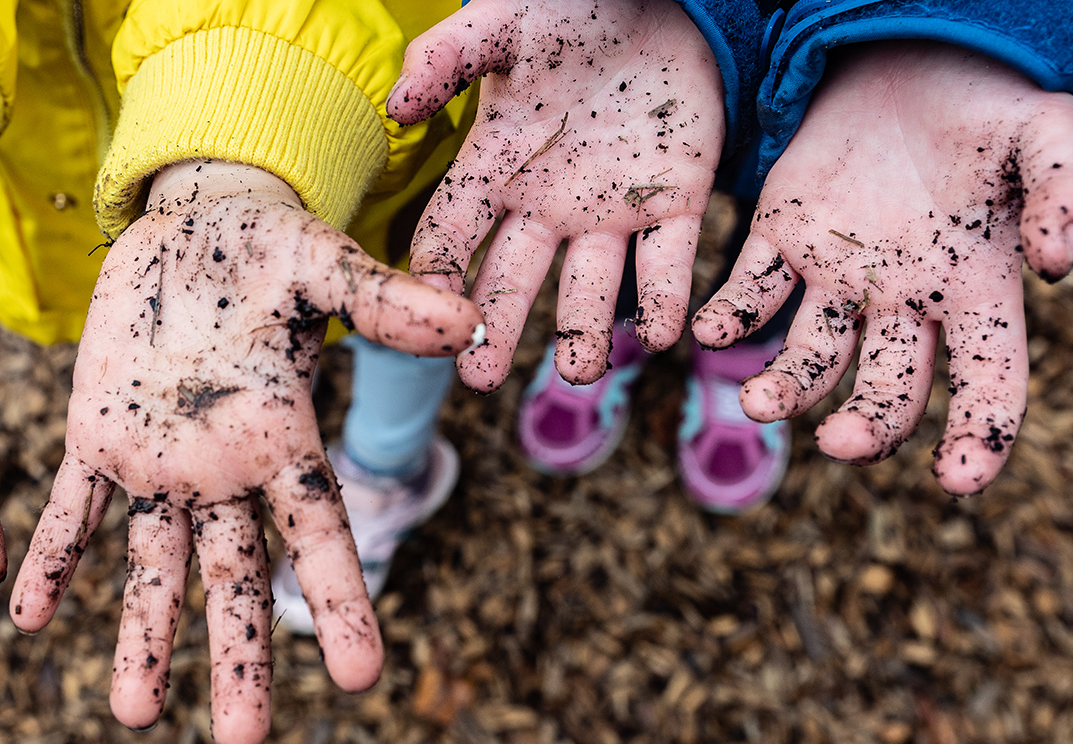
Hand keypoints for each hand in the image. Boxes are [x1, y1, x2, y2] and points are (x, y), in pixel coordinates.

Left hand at [11, 160, 483, 743]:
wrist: (187, 225)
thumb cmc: (266, 243)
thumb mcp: (320, 261)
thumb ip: (379, 299)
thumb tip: (467, 319)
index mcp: (282, 435)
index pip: (318, 534)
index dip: (339, 602)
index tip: (363, 676)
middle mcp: (224, 468)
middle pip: (235, 577)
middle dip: (238, 655)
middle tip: (243, 740)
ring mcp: (158, 461)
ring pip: (152, 563)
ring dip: (142, 634)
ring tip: (134, 715)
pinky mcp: (96, 437)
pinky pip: (71, 510)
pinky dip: (52, 559)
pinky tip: (26, 617)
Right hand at [390, 0, 723, 389]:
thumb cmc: (571, 5)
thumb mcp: (503, 22)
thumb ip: (447, 57)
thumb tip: (395, 107)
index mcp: (498, 162)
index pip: (453, 229)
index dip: (438, 270)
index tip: (428, 308)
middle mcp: (548, 200)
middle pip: (512, 278)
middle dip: (495, 328)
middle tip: (480, 377)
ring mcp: (611, 207)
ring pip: (591, 287)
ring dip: (584, 333)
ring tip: (581, 372)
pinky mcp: (677, 199)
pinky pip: (668, 261)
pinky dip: (664, 300)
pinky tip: (662, 336)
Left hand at [690, 41, 1072, 494]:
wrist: (917, 51)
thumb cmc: (993, 103)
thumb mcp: (1050, 132)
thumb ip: (1072, 190)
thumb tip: (1062, 259)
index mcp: (978, 289)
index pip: (988, 383)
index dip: (979, 438)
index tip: (958, 481)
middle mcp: (906, 301)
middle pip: (889, 391)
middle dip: (868, 428)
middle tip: (841, 443)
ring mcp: (840, 275)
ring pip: (811, 358)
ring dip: (785, 391)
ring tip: (759, 404)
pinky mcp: (783, 237)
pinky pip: (750, 292)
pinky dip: (727, 316)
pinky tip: (709, 331)